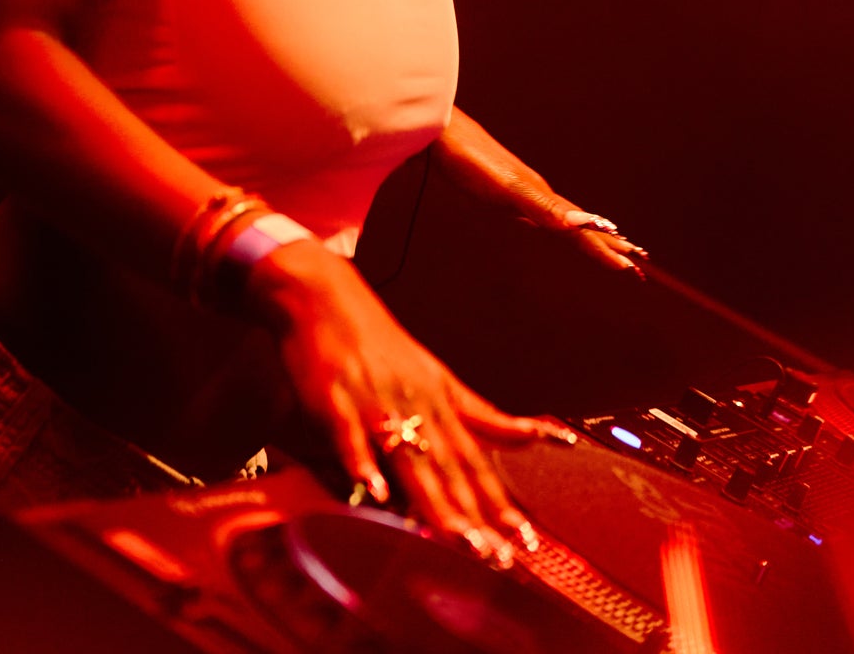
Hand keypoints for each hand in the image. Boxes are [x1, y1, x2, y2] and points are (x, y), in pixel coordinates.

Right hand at [242, 236, 569, 562]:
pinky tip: (375, 492)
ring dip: (434, 501)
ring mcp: (375, 403)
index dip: (500, 501)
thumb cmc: (379, 341)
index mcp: (439, 402)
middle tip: (501, 556)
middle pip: (450, 467)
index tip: (526, 539)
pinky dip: (363, 463)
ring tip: (458, 540)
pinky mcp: (335, 399)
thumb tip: (528, 436)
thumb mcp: (436, 374)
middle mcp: (415, 405)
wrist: (324, 296)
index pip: (477, 460)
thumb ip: (478, 414)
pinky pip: (351, 437)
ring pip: (410, 459)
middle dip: (476, 515)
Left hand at [433, 108, 647, 275]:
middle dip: (607, 244)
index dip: (605, 250)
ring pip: (566, 217)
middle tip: (637, 261)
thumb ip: (541, 207)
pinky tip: (554, 225)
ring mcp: (523, 191)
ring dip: (588, 233)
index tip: (633, 269)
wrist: (440, 132)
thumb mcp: (505, 189)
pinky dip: (559, 224)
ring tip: (608, 241)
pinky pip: (543, 213)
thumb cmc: (469, 162)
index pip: (583, 231)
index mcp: (543, 199)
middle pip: (581, 224)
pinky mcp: (504, 189)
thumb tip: (579, 226)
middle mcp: (538, 194)